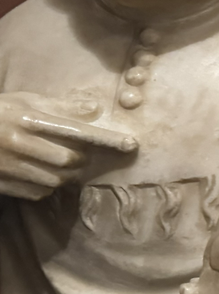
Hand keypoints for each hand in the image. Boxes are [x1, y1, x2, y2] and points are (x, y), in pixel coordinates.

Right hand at [0, 91, 136, 198]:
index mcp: (28, 118)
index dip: (106, 139)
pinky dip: (46, 188)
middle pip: (69, 160)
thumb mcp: (24, 100)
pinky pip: (38, 193)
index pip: (76, 130)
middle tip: (78, 156)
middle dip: (80, 161)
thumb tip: (94, 108)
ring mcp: (8, 165)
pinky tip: (40, 175)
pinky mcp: (1, 183)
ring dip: (65, 176)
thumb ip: (60, 106)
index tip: (131, 145)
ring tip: (59, 166)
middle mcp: (19, 142)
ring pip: (55, 180)